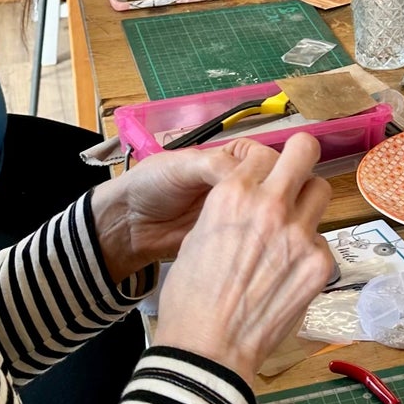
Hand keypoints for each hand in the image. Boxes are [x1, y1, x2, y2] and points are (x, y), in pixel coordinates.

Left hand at [91, 143, 283, 283]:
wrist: (127, 224)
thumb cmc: (151, 185)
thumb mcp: (183, 166)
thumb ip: (217, 166)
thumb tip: (253, 177)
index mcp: (231, 158)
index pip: (268, 158)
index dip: (274, 169)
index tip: (274, 183)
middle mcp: (240, 183)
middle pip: (274, 186)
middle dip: (276, 196)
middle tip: (271, 209)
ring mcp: (238, 213)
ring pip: (269, 213)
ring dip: (271, 220)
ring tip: (269, 229)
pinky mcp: (231, 238)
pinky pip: (253, 236)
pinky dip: (260, 239)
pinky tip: (260, 244)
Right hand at [152, 135, 333, 383]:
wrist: (209, 348)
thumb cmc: (192, 297)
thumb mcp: (197, 236)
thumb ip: (229, 208)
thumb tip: (248, 202)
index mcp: (233, 193)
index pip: (262, 154)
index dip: (261, 168)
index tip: (261, 179)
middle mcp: (270, 204)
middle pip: (304, 151)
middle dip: (299, 157)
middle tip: (294, 173)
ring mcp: (300, 232)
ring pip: (320, 190)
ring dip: (307, 201)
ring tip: (293, 224)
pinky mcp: (320, 262)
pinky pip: (321, 239)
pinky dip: (308, 250)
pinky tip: (287, 272)